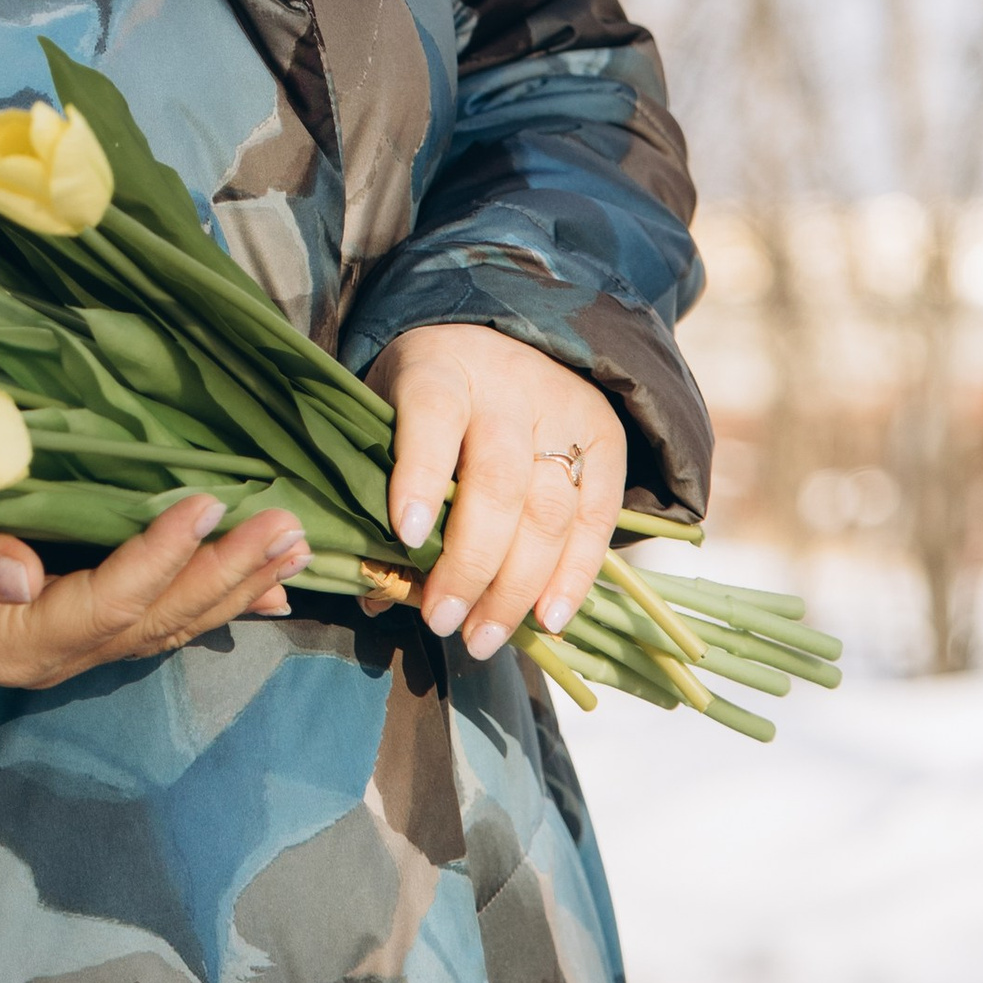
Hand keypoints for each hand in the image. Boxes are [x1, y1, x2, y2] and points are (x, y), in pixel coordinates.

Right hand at [0, 494, 306, 691]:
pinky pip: (165, 624)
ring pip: (173, 626)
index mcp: (21, 641)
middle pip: (159, 621)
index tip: (207, 504)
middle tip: (285, 528)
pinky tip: (265, 591)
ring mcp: (80, 652)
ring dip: (236, 586)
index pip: (109, 601)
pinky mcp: (90, 633)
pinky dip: (218, 604)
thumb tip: (21, 572)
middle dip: (226, 574)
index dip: (160, 554)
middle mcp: (62, 658)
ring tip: (294, 550)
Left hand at [365, 324, 625, 660]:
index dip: (421, 474)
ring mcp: (562, 413)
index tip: (408, 534)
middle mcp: (507, 386)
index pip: (432, 415)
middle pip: (498, 480)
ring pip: (549, 508)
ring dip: (518, 586)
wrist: (503, 345)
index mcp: (440, 368)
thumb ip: (377, 496)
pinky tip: (546, 619)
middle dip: (471, 563)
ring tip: (483, 636)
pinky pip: (597, 519)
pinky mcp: (605, 442)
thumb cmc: (428, 402)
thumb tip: (376, 595)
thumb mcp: (388, 421)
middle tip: (442, 620)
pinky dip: (573, 577)